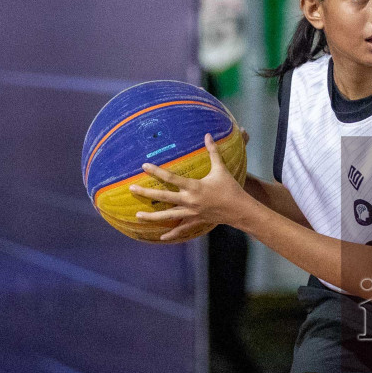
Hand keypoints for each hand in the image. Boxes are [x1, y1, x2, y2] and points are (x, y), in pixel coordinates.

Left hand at [129, 133, 246, 241]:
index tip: (144, 166)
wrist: (239, 209)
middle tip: (131, 189)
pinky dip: (172, 234)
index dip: (157, 171)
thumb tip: (208, 135)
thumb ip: (213, 151)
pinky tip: (161, 238)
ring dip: (152, 216)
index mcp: (194, 186)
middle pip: (163, 197)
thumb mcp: (221, 168)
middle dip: (146, 193)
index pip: (171, 178)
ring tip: (137, 215)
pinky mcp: (196, 221)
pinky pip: (181, 228)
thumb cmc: (230, 187)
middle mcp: (190, 200)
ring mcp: (191, 212)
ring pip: (168, 216)